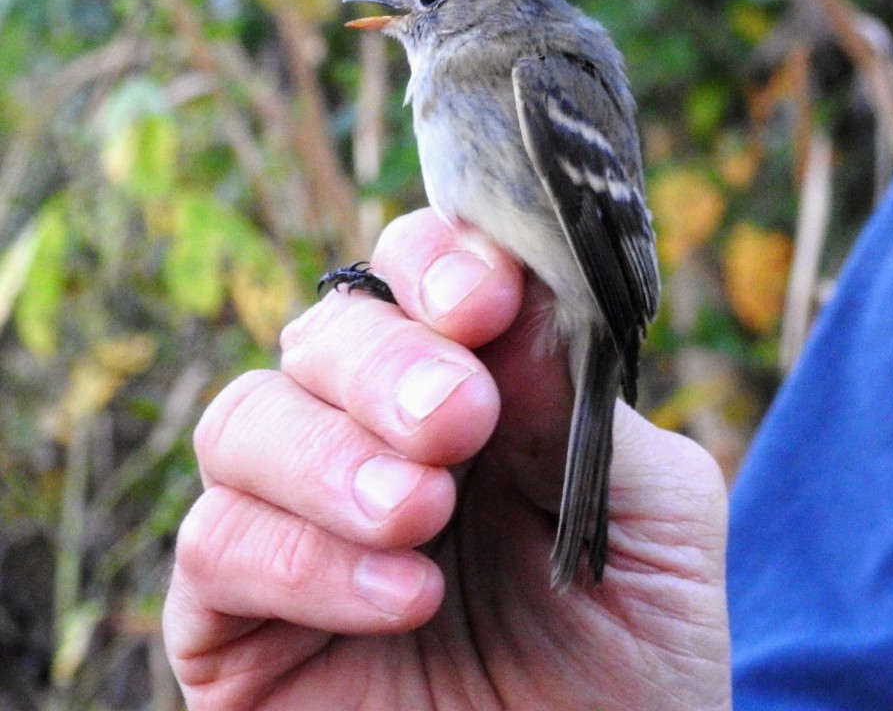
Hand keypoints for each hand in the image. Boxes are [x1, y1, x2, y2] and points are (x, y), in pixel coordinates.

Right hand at [162, 208, 731, 709]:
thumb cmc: (631, 657)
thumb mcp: (649, 518)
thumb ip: (583, 405)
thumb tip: (516, 296)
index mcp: (472, 390)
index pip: (419, 275)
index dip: (439, 264)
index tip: (487, 304)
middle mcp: (372, 436)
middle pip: (327, 331)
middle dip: (387, 363)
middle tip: (456, 422)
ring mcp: (299, 517)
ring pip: (246, 419)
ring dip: (332, 454)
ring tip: (422, 515)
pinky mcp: (236, 616)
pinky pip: (216, 543)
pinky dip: (302, 558)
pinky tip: (402, 598)